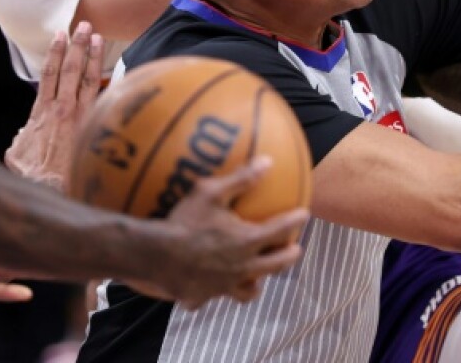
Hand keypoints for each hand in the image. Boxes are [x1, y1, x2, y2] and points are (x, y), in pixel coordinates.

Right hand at [5, 22, 103, 190]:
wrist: (53, 189)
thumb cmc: (34, 174)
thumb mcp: (15, 154)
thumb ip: (18, 139)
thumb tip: (20, 135)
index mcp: (41, 111)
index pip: (48, 73)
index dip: (55, 52)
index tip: (60, 35)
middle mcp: (63, 108)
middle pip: (71, 68)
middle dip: (78, 45)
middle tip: (84, 24)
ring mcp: (82, 115)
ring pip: (90, 79)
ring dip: (94, 56)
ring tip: (99, 37)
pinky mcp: (96, 124)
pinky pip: (104, 98)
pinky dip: (109, 81)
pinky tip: (117, 70)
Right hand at [128, 156, 308, 308]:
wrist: (156, 256)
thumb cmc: (184, 221)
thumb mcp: (210, 192)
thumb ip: (241, 178)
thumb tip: (267, 161)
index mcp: (247, 241)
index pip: (280, 231)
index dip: (295, 221)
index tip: (304, 214)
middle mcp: (242, 267)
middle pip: (276, 265)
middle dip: (289, 256)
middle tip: (295, 250)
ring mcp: (224, 285)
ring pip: (249, 291)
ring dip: (256, 282)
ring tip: (256, 277)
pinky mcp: (204, 296)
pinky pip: (211, 298)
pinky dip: (212, 293)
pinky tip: (207, 288)